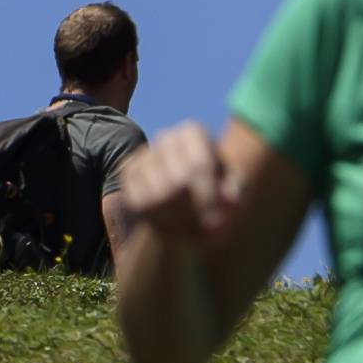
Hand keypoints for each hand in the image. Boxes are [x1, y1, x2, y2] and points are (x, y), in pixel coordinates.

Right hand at [102, 120, 240, 258]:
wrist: (187, 194)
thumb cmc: (217, 191)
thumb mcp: (234, 191)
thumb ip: (235, 194)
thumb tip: (232, 201)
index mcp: (195, 133)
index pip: (198, 166)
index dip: (208, 198)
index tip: (218, 223)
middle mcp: (166, 137)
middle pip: (177, 183)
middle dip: (193, 212)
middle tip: (205, 230)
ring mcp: (144, 153)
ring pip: (156, 196)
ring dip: (176, 220)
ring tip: (191, 228)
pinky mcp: (126, 171)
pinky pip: (138, 203)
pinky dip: (156, 220)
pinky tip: (171, 224)